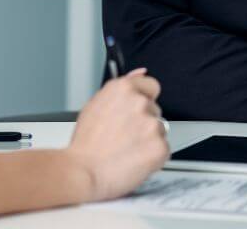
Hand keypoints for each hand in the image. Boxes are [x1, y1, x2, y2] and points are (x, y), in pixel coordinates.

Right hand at [64, 69, 169, 201]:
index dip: (144, 100)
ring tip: (127, 150)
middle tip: (125, 137)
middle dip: (144, 123)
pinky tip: (134, 160)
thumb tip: (140, 73)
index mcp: (123, 88)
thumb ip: (122, 90)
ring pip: (160, 130)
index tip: (137, 112)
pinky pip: (164, 150)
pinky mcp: (160, 146)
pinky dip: (153, 157)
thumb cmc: (86, 144)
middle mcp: (139, 102)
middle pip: (155, 110)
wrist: (83, 172)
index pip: (151, 86)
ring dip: (149, 140)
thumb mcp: (96, 104)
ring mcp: (151, 124)